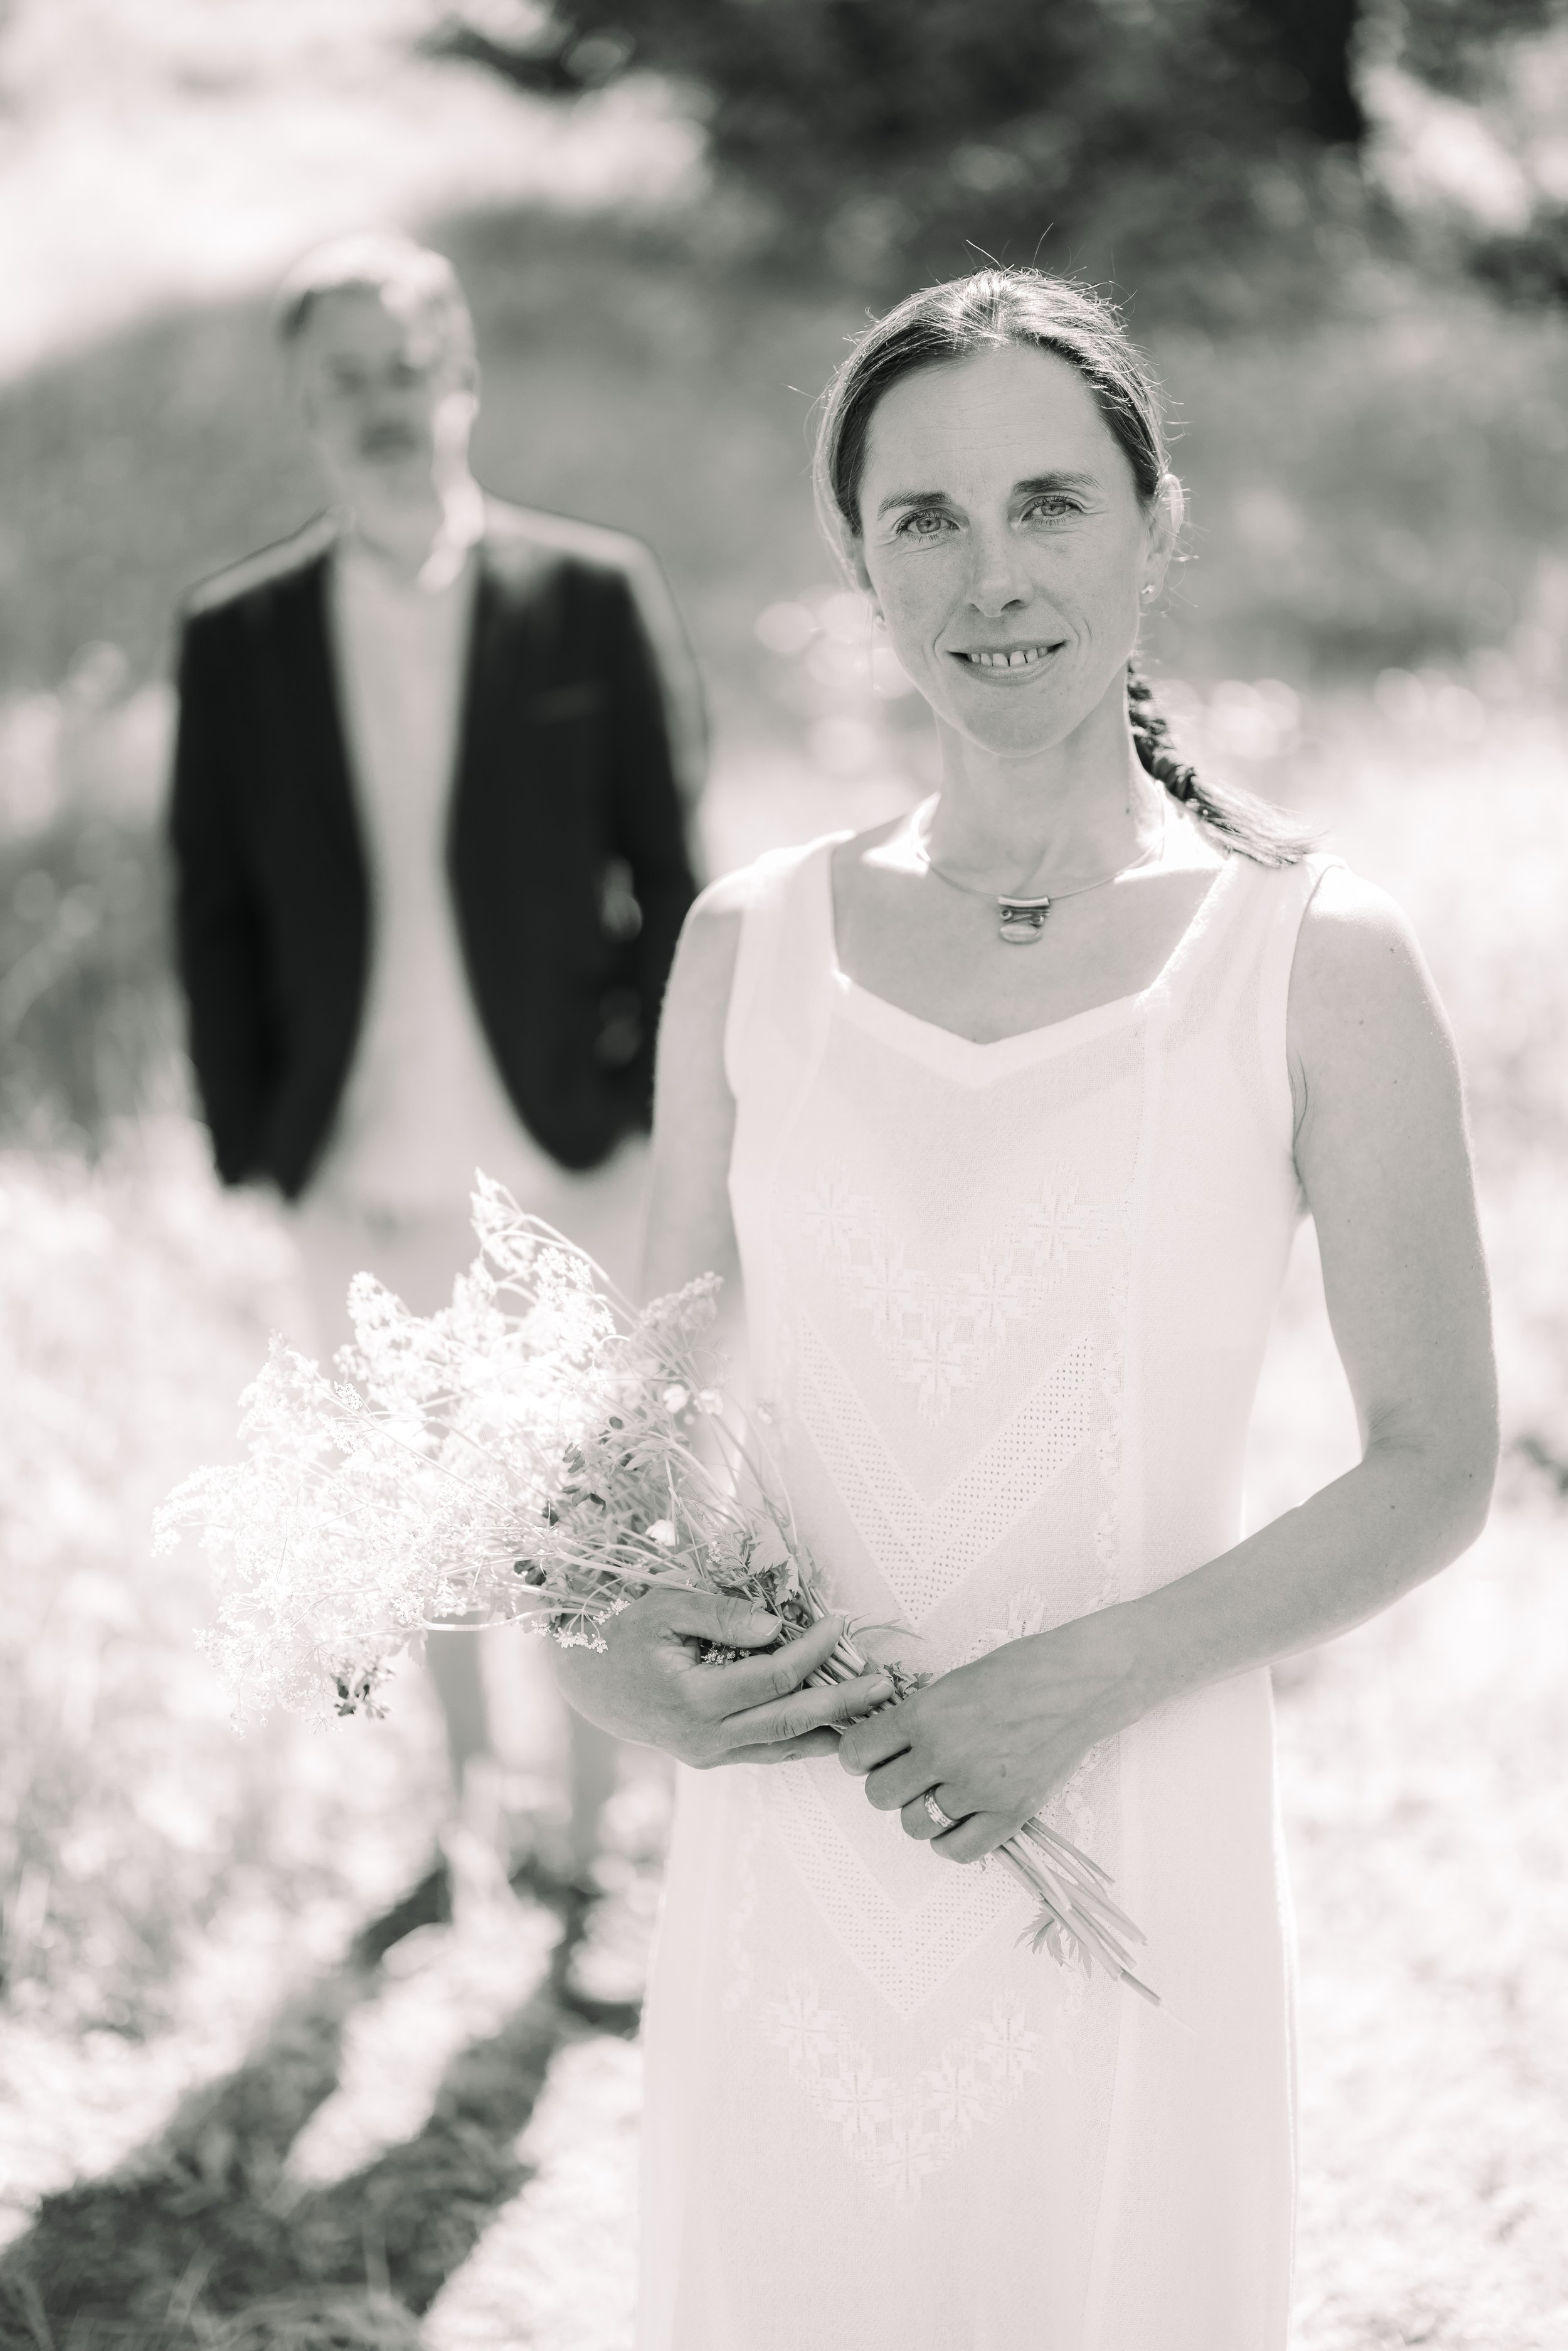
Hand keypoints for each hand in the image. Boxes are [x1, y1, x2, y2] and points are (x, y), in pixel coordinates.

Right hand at [552, 1588, 894, 1767]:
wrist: (585, 1681)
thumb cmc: (623, 1634)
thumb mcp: (664, 1609)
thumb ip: (719, 1614)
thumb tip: (773, 1628)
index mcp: (694, 1698)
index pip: (773, 1675)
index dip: (812, 1650)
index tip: (840, 1623)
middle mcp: (705, 1737)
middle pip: (789, 1721)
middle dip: (841, 1701)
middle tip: (882, 1684)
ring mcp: (709, 1754)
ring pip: (783, 1746)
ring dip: (830, 1728)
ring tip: (873, 1712)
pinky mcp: (710, 1758)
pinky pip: (766, 1752)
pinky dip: (802, 1740)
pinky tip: (833, 1728)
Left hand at [836, 1606, 1152, 1861]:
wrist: (1081, 1682)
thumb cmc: (1020, 1670)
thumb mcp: (954, 1680)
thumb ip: (917, 1715)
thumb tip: (883, 1742)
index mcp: (925, 1712)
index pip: (857, 1752)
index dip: (859, 1756)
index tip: (870, 1754)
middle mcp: (945, 1753)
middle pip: (880, 1795)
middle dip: (888, 1784)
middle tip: (908, 1772)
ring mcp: (978, 1788)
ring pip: (913, 1825)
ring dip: (918, 1812)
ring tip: (938, 1793)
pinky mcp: (1010, 1813)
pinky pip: (956, 1850)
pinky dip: (949, 1840)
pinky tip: (958, 1818)